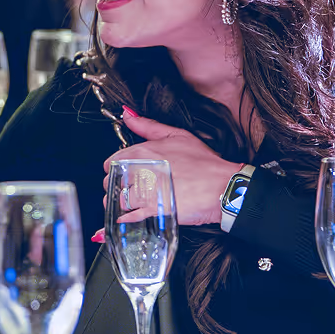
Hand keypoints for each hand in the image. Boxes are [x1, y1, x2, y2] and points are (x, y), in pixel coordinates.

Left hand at [103, 113, 239, 225]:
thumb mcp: (177, 135)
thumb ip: (148, 126)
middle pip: (112, 181)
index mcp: (143, 151)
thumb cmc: (204, 162)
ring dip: (121, 202)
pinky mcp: (155, 209)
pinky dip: (127, 218)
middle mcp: (141, 170)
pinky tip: (129, 217)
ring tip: (130, 203)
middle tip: (128, 187)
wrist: (223, 185)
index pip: (112, 161)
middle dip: (117, 185)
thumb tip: (128, 116)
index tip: (123, 172)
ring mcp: (147, 191)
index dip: (115, 168)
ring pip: (119, 199)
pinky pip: (130, 216)